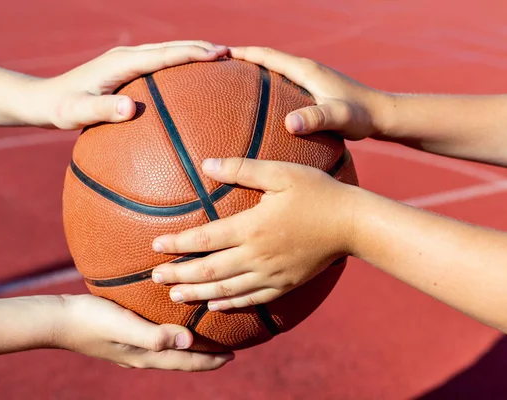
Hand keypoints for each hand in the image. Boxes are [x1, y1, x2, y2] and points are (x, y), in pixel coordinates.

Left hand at [29, 41, 227, 128]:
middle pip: (172, 47)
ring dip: (194, 52)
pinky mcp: (127, 69)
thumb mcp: (77, 113)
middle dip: (202, 48)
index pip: (165, 55)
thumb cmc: (61, 109)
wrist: (44, 100)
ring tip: (221, 59)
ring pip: (168, 52)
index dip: (193, 54)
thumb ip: (102, 111)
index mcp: (121, 62)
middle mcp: (127, 56)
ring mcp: (127, 61)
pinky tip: (191, 76)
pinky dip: (181, 63)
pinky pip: (161, 62)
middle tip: (233, 54)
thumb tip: (130, 108)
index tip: (220, 55)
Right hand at [54, 294, 233, 370]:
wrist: (57, 320)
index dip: (211, 361)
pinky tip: (170, 326)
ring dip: (189, 348)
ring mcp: (130, 349)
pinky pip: (156, 341)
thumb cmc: (91, 320)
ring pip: (169, 352)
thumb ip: (156, 336)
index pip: (186, 362)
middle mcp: (141, 356)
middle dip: (204, 357)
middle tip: (227, 350)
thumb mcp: (125, 326)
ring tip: (205, 339)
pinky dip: (171, 338)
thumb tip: (189, 341)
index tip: (234, 356)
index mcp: (146, 356)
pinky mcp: (122, 338)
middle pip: (181, 360)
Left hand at [150, 158, 358, 310]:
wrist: (352, 224)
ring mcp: (270, 274)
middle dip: (178, 275)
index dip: (177, 243)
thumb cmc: (317, 192)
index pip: (204, 239)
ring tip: (175, 297)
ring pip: (226, 290)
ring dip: (197, 294)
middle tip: (154, 278)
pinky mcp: (284, 284)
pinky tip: (215, 306)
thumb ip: (242, 169)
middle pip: (209, 270)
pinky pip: (252, 299)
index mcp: (252, 228)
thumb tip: (205, 164)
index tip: (156, 245)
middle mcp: (256, 255)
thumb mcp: (281, 173)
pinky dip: (230, 304)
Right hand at [229, 46, 389, 139]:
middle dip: (242, 60)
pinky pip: (282, 84)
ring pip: (274, 71)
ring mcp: (309, 79)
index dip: (242, 54)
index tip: (219, 54)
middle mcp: (305, 70)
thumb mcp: (338, 117)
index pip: (267, 56)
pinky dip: (266, 86)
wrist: (382, 115)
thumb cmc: (361, 117)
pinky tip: (260, 102)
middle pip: (267, 59)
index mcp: (305, 70)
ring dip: (253, 72)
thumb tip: (289, 124)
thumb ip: (316, 119)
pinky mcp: (312, 90)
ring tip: (232, 81)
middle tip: (218, 65)